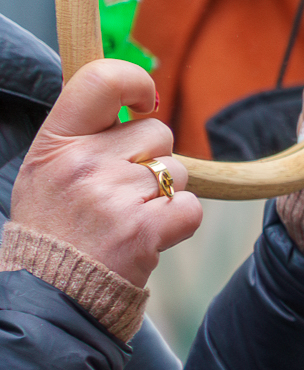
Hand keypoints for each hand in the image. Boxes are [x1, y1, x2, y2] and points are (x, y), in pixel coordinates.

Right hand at [10, 60, 201, 285]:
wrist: (51, 289)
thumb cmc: (55, 224)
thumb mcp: (46, 167)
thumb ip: (84, 131)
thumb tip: (127, 92)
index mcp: (56, 142)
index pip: (103, 80)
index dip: (135, 82)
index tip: (142, 102)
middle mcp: (84, 163)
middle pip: (159, 131)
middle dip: (155, 157)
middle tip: (124, 188)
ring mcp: (114, 197)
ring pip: (179, 170)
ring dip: (167, 191)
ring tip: (129, 214)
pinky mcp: (144, 230)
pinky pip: (191, 206)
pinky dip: (179, 221)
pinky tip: (149, 233)